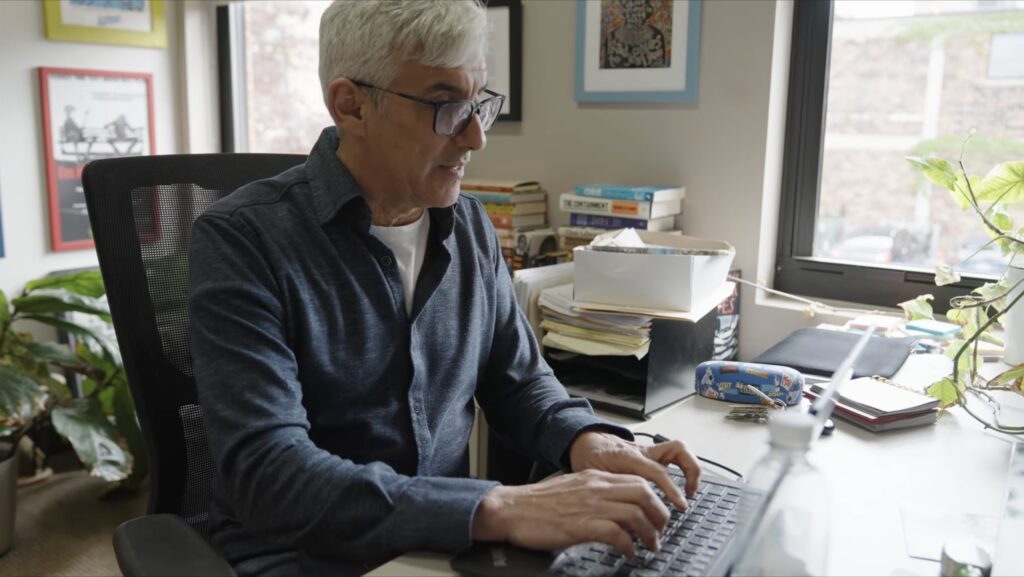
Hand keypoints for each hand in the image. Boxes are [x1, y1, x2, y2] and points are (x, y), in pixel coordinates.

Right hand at [471, 470, 669, 555]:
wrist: (512, 509)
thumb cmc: (539, 503)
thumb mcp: (573, 487)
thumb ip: (596, 491)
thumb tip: (617, 504)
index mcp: (595, 478)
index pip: (638, 480)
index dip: (656, 499)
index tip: (658, 514)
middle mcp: (596, 488)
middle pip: (644, 493)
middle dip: (659, 514)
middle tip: (660, 531)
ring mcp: (589, 506)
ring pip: (635, 513)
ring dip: (649, 533)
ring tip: (649, 545)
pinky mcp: (581, 525)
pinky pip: (617, 534)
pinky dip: (628, 545)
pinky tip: (628, 552)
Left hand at [569, 431, 700, 509]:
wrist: (584, 442)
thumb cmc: (589, 460)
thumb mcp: (596, 479)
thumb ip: (611, 496)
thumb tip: (623, 522)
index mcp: (629, 457)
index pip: (658, 471)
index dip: (672, 489)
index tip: (681, 504)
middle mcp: (643, 451)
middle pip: (678, 449)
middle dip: (691, 470)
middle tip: (690, 493)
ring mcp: (649, 450)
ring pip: (679, 449)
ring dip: (691, 467)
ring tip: (690, 489)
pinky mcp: (651, 453)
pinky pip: (673, 456)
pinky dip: (682, 468)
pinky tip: (678, 485)